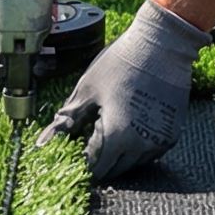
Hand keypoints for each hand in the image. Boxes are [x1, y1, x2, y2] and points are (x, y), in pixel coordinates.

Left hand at [42, 0, 209, 180]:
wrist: (162, 44)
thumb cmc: (121, 62)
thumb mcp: (87, 90)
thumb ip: (66, 121)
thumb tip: (42, 143)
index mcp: (115, 136)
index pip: (93, 168)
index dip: (80, 161)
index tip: (74, 151)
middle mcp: (139, 146)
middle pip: (113, 171)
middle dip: (99, 160)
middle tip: (90, 138)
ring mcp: (159, 143)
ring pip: (132, 164)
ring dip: (119, 155)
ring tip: (110, 128)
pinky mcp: (171, 136)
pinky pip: (149, 153)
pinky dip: (137, 147)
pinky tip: (130, 125)